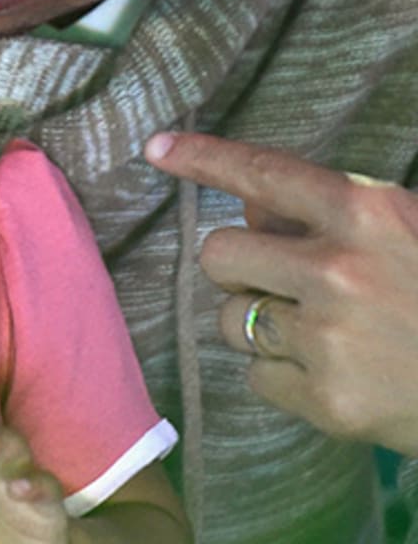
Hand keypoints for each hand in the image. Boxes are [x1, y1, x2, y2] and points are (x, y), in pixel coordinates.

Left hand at [146, 131, 417, 455]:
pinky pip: (255, 375)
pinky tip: (330, 372)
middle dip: (236, 267)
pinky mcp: (327, 400)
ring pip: (227, 318)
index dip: (203, 158)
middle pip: (218, 253)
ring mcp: (329, 338)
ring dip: (255, 322)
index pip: (262, 172)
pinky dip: (281, 375)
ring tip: (317, 332)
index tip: (156, 148)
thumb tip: (250, 207)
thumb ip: (326, 213)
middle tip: (278, 281)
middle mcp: (338, 270)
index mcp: (366, 214)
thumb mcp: (404, 230)